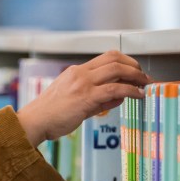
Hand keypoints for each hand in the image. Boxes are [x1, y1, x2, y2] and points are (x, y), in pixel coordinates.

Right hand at [16, 50, 150, 146]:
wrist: (34, 122)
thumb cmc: (49, 116)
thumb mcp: (73, 102)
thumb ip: (97, 99)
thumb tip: (119, 97)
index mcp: (75, 72)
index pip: (105, 58)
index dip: (125, 61)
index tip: (134, 70)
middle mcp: (80, 73)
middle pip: (114, 59)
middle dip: (134, 66)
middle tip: (144, 76)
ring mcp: (83, 84)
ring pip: (117, 70)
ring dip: (136, 76)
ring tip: (145, 84)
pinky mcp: (86, 97)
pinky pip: (115, 89)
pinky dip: (131, 90)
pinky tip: (138, 95)